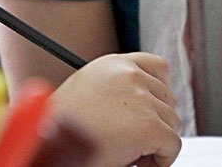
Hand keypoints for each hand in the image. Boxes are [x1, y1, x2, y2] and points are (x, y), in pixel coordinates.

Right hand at [50, 53, 181, 166]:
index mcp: (113, 64)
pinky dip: (162, 160)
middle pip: (168, 99)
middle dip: (155, 121)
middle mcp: (129, 75)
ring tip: (129, 151)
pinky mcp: (148, 126)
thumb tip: (143, 104)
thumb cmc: (59, 130)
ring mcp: (140, 99)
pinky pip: (173, 146)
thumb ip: (116, 89)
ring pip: (173, 123)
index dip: (158, 94)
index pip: (158, 68)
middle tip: (131, 141)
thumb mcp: (86, 92)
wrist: (48, 147)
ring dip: (157, 140)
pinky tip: (134, 161)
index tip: (151, 112)